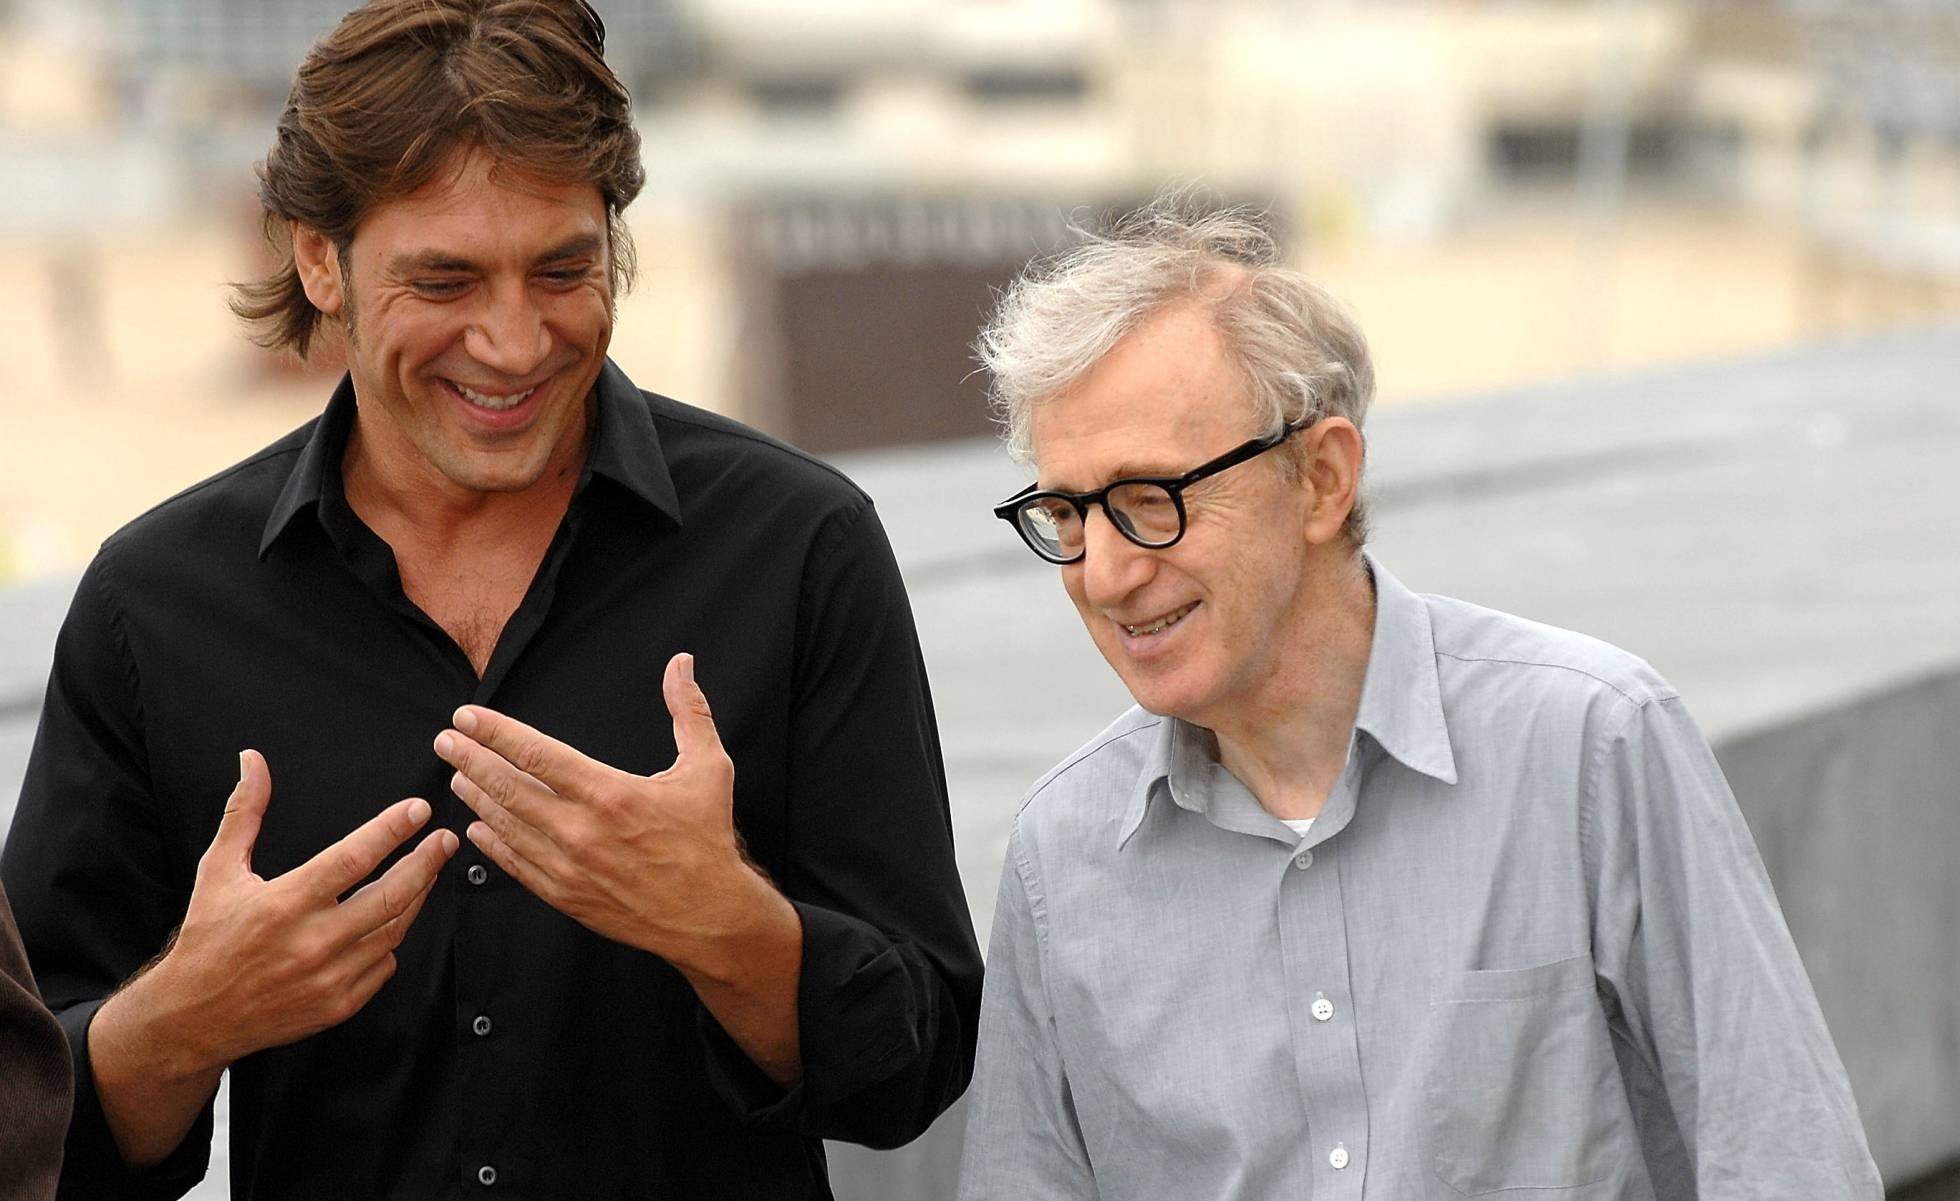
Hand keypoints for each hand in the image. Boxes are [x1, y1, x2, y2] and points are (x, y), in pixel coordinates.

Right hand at [90, 750, 457, 1166]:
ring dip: (418, 897)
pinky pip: (384, 964)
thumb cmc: (207, 938)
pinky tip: (395, 917)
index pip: (354, 859)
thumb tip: (253, 760)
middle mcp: (312, 942)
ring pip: (394, 930)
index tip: (419, 809)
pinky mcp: (339, 1005)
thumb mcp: (218, 870)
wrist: (193, 1017)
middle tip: (446, 839)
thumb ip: (244, 812)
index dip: (391, 831)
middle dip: (425, 862)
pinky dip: (392, 938)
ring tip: (429, 870)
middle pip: (391, 896)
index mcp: (285, 904)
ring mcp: (329, 977)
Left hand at [436, 652, 802, 1082]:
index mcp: (610, 794)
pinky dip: (492, 843)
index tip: (467, 717)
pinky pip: (516, 864)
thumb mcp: (709, 769)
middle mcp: (580, 830)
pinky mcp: (565, 896)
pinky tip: (477, 826)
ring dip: (476, 797)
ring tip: (457, 774)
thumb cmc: (707, 839)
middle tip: (445, 740)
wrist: (709, 916)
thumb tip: (681, 663)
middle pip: (508, 788)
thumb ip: (689, 711)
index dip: (495, 732)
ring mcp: (568, 867)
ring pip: (506, 826)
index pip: (536, 754)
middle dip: (471, 759)